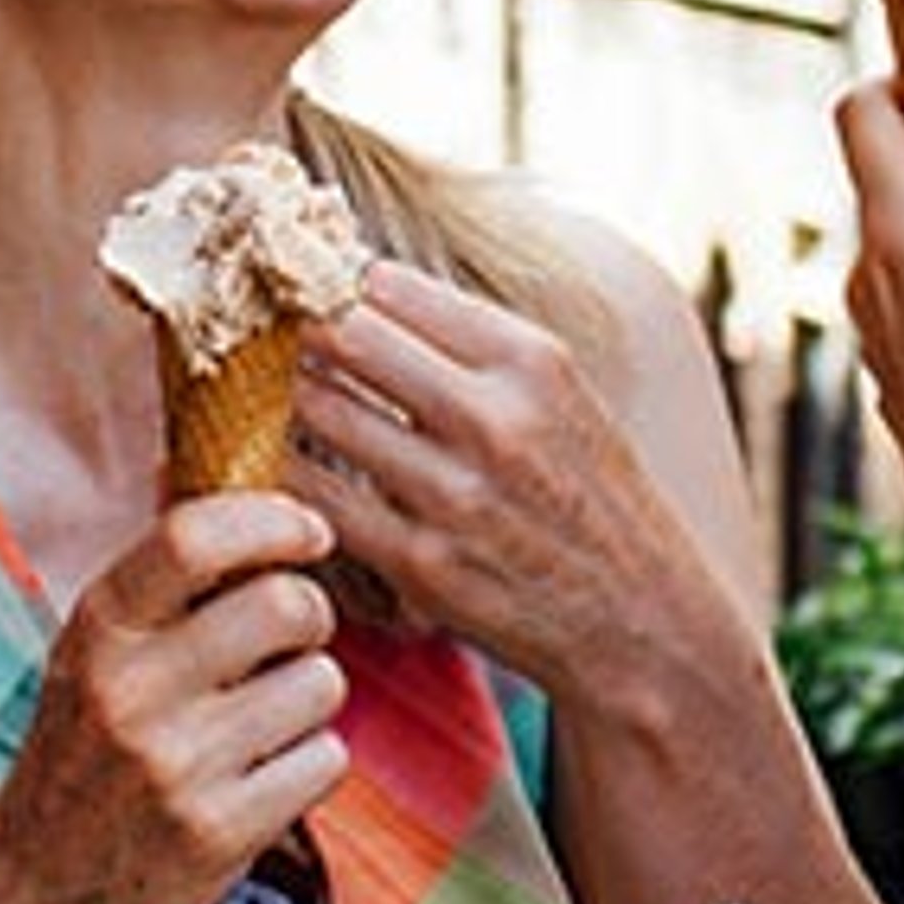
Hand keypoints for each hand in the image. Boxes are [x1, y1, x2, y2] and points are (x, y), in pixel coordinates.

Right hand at [0, 494, 348, 903]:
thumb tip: (252, 495)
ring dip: (311, 695)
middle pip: (284, 605)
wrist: (40, 888)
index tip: (309, 531)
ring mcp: (177, 764)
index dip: (271, 520)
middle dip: (311, 614)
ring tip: (265, 720)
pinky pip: (326, 759)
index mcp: (98, 629)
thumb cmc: (86, 749)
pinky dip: (311, 763)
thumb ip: (164, 585)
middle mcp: (130, 690)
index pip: (192, 537)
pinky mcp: (221, 831)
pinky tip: (264, 776)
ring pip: (321, 683)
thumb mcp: (94, 652)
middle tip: (294, 637)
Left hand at [289, 259, 723, 690]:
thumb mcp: (562, 395)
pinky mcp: (421, 564)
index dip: (332, 280)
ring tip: (260, 390)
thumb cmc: (591, 497)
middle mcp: (495, 418)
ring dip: (282, 396)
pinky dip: (287, 473)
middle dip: (297, 328)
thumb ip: (474, 342)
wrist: (643, 623)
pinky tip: (276, 461)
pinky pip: (319, 499)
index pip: (391, 285)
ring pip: (322, 411)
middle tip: (262, 331)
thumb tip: (362, 285)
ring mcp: (454, 494)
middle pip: (348, 336)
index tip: (299, 284)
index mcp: (533, 361)